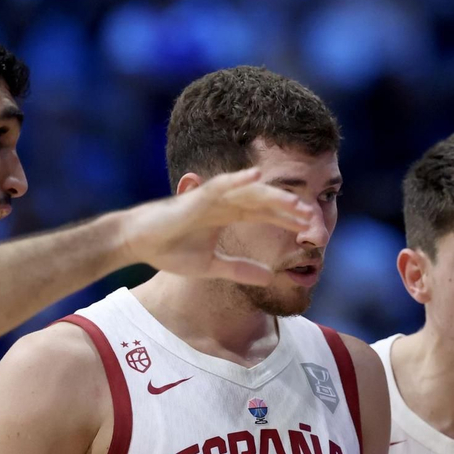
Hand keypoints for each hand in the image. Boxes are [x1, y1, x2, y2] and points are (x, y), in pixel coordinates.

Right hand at [119, 168, 319, 285]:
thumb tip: (269, 276)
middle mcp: (224, 203)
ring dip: (274, 197)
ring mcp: (211, 198)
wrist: (138, 242)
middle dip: (290, 210)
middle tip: (315, 219)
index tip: (313, 231)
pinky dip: (238, 180)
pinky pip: (220, 186)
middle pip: (265, 203)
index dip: (289, 222)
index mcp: (229, 216)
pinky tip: (256, 176)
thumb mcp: (211, 266)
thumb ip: (239, 269)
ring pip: (249, 194)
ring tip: (297, 204)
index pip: (266, 215)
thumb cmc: (170, 250)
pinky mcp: (196, 198)